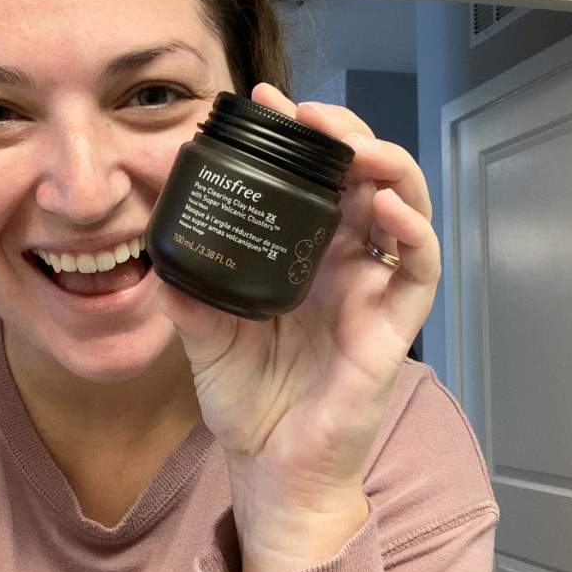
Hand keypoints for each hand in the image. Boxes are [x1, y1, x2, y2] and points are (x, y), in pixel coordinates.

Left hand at [157, 83, 440, 571]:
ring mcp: (369, 291)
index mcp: (300, 257)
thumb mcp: (204, 337)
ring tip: (357, 149)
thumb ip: (188, 294)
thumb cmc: (247, 402)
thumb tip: (155, 251)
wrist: (270, 468)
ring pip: (403, 209)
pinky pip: (417, 271)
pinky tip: (389, 210)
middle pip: (362, 179)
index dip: (296, 138)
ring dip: (388, 169)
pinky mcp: (392, 326)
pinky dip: (412, 234)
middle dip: (346, 137)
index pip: (309, 180)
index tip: (265, 102)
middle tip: (313, 118)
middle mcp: (340, 264)